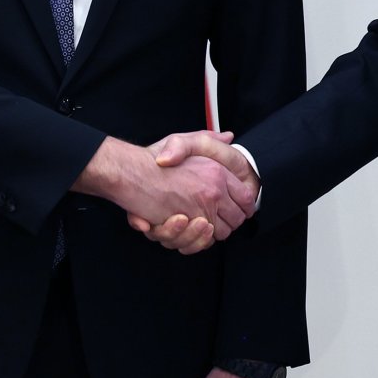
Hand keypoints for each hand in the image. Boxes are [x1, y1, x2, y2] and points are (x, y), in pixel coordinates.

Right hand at [74, 136, 255, 242]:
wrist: (130, 173)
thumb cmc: (153, 157)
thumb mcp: (183, 140)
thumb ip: (208, 139)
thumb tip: (229, 136)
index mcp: (217, 172)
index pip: (247, 197)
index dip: (243, 207)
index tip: (235, 209)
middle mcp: (214, 190)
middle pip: (237, 218)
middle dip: (229, 222)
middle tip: (216, 219)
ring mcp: (201, 208)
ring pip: (220, 232)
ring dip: (212, 233)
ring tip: (200, 224)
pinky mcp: (186, 223)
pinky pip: (202, 241)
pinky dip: (198, 240)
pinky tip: (188, 227)